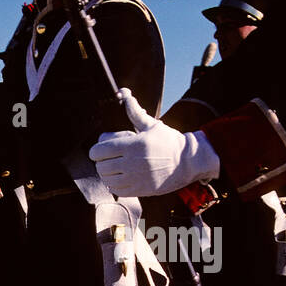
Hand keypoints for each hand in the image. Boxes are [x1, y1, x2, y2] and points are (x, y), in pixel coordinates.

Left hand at [90, 88, 220, 196]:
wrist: (188, 162)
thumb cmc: (169, 141)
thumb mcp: (152, 125)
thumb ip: (135, 113)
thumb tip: (124, 94)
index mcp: (133, 145)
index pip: (99, 151)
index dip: (96, 150)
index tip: (101, 149)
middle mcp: (132, 163)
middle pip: (100, 166)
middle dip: (102, 161)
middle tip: (110, 157)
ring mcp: (135, 179)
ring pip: (106, 179)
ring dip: (107, 173)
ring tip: (116, 167)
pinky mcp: (139, 190)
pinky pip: (116, 190)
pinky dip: (114, 184)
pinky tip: (122, 176)